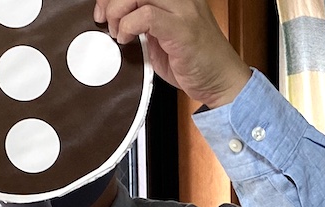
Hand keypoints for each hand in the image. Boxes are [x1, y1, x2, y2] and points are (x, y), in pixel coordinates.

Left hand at [94, 0, 250, 107]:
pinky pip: (146, 16)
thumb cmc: (195, 62)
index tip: (102, 10)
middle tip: (104, 20)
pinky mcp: (182, 29)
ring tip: (117, 32)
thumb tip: (115, 19)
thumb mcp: (163, 36)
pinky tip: (126, 39)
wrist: (222, 81)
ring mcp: (184, 11)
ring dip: (118, 13)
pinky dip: (128, 27)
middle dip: (112, 1)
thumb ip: (143, 23)